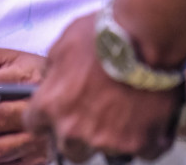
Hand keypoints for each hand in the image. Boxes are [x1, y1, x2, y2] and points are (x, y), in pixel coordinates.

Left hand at [24, 16, 182, 160]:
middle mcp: (75, 129)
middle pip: (69, 148)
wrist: (145, 36)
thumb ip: (53, 69)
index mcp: (51, 105)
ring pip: (106, 151)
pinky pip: (143, 151)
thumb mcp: (64, 43)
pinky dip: (148, 138)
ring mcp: (108, 140)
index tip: (57, 112)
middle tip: (96, 111)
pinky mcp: (140, 143)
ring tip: (127, 110)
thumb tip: (53, 77)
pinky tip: (151, 119)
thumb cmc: (105, 34)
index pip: (34, 124)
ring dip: (113, 135)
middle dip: (80, 133)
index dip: (47, 117)